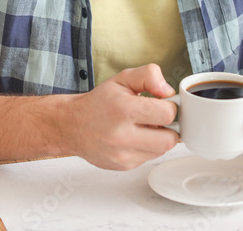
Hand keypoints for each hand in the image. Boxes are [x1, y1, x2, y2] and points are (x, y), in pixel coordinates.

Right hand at [64, 64, 178, 170]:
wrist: (72, 126)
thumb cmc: (98, 102)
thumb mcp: (123, 79)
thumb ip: (149, 76)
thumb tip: (168, 91)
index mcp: (124, 109)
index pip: (167, 114)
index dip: (169, 107)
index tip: (162, 104)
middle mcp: (122, 135)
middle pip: (170, 139)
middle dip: (169, 127)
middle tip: (157, 119)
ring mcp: (123, 154)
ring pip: (161, 150)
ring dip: (159, 138)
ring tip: (144, 127)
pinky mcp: (123, 166)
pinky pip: (149, 158)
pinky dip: (147, 148)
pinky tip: (135, 138)